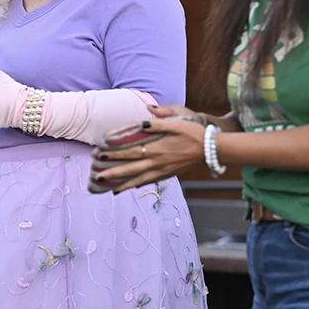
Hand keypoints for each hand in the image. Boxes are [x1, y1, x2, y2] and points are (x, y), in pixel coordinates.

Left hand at [90, 109, 206, 192]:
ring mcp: (162, 171)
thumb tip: (142, 121)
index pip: (129, 152)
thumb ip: (158, 122)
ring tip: (109, 188)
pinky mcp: (168, 175)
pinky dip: (138, 185)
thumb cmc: (194, 133)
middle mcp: (156, 163)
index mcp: (156, 149)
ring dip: (122, 184)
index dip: (113, 154)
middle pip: (130, 170)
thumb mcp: (176, 123)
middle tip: (96, 175)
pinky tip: (130, 187)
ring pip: (138, 180)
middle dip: (112, 173)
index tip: (99, 154)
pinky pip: (149, 182)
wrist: (211, 150)